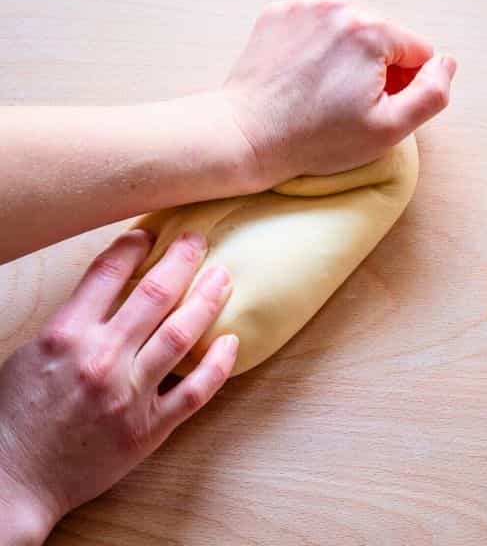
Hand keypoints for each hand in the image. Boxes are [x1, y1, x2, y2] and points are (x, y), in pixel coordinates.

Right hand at [0, 229, 237, 541]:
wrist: (12, 484)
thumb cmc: (17, 415)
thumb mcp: (33, 353)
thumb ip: (75, 320)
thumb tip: (116, 282)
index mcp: (65, 336)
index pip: (108, 272)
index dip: (134, 245)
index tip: (150, 233)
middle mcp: (101, 359)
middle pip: (156, 293)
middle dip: (183, 259)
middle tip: (198, 240)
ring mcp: (128, 394)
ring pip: (183, 333)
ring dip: (208, 299)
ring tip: (224, 277)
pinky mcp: (148, 429)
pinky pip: (196, 390)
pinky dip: (220, 363)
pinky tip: (232, 340)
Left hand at [220, 0, 455, 187]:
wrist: (244, 136)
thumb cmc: (314, 138)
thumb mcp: (389, 129)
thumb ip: (432, 92)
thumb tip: (446, 63)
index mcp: (372, 30)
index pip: (417, 50)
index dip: (404, 85)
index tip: (373, 106)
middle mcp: (340, 7)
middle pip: (384, 36)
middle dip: (376, 66)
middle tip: (347, 103)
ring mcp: (305, 6)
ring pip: (351, 29)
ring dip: (347, 54)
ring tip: (323, 90)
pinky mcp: (279, 13)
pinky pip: (318, 25)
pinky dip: (317, 46)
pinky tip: (303, 76)